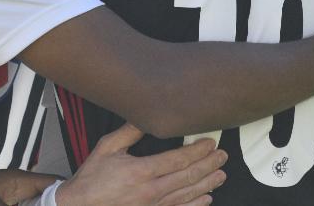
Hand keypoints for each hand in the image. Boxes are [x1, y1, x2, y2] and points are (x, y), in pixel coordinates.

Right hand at [56, 124, 225, 205]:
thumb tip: (145, 116)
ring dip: (207, 183)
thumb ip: (128, 132)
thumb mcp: (107, 148)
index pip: (177, 159)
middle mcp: (150, 191)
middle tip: (222, 156)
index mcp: (141, 171)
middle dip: (208, 165)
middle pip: (188, 177)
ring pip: (187, 195)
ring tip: (221, 174)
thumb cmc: (91, 179)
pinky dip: (195, 205)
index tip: (209, 143)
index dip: (197, 151)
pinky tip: (206, 198)